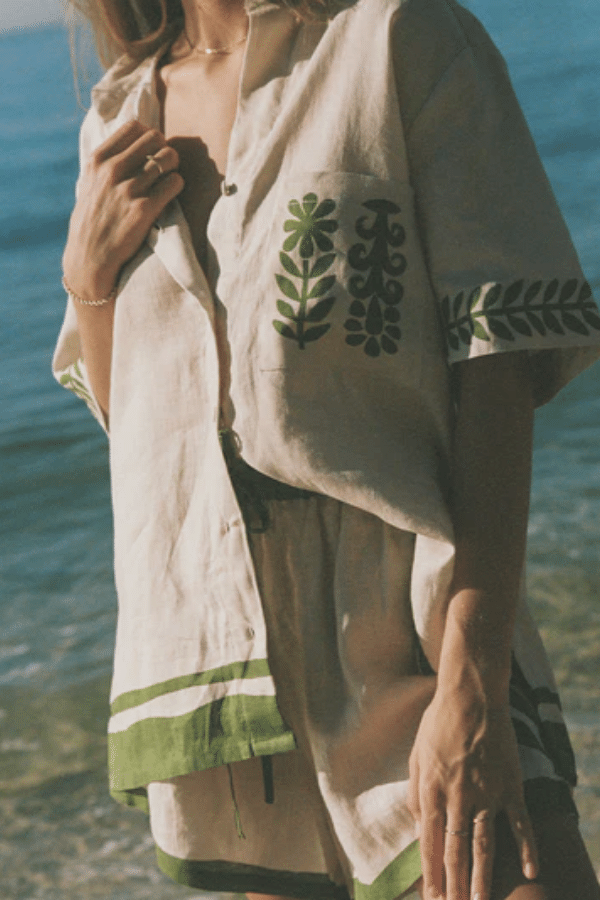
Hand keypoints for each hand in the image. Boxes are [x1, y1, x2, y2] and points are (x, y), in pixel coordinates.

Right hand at [62, 119, 183, 302]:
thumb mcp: (90, 183)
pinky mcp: (144, 210)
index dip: (149, 136)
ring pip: (168, 158)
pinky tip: (171, 193)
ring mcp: (128, 190)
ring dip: (174, 167)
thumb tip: (133, 141)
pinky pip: (174, 183)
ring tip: (168, 179)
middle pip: (155, 138)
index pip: (134, 126)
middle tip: (164, 166)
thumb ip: (108, 162)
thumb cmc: (93, 220)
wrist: (90, 257)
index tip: (151, 150)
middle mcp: (112, 170)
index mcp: (99, 160)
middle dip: (164, 148)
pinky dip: (177, 184)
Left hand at [408, 686, 537, 899]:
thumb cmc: (439, 721)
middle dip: (454, 885)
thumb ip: (417, 791)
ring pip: (483, 845)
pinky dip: (526, 848)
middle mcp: (458, 796)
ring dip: (481, 878)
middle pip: (456, 851)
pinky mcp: (510, 785)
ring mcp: (486, 793)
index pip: (431, 842)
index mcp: (431, 789)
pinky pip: (519, 823)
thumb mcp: (416, 753)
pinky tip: (528, 871)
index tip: (432, 898)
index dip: (431, 873)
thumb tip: (420, 824)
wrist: (471, 695)